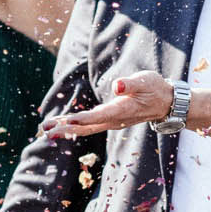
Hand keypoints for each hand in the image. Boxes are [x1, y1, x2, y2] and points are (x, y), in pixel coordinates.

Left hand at [44, 71, 172, 138]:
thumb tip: (117, 86)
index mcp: (122, 110)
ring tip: (45, 129)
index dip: (83, 119)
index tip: (68, 122)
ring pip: (85, 128)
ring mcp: (111, 122)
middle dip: (65, 128)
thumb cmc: (155, 88)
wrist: (165, 103)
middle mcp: (114, 120)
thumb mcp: (145, 81)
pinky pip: (88, 125)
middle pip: (86, 126)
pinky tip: (61, 125)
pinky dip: (73, 126)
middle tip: (45, 129)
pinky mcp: (109, 120)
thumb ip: (130, 84)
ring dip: (65, 129)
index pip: (99, 116)